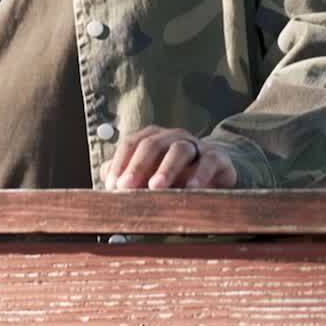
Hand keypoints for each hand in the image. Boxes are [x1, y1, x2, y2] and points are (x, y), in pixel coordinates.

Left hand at [101, 126, 236, 190]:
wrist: (216, 170)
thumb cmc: (175, 173)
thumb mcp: (150, 175)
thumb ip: (127, 176)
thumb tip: (108, 184)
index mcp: (152, 138)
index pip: (131, 144)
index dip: (120, 163)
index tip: (112, 185)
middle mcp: (172, 137)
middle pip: (152, 144)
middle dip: (137, 166)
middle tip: (128, 187)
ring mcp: (196, 145)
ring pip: (179, 150)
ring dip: (166, 168)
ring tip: (156, 187)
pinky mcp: (217, 157)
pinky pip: (209, 162)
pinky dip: (200, 174)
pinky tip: (191, 189)